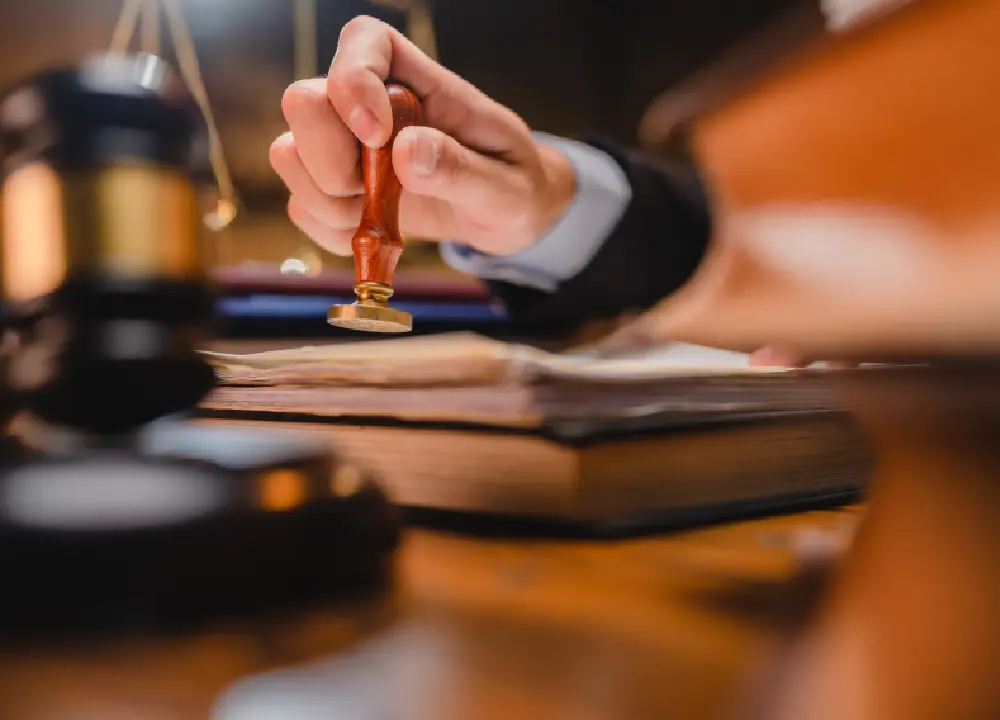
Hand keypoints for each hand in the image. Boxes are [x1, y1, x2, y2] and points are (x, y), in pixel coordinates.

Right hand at [271, 15, 574, 256]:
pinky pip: (303, 210)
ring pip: (289, 156)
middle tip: (380, 192)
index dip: (354, 82)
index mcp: (420, 81)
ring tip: (388, 216)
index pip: (364, 42)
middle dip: (330, 160)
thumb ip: (461, 169)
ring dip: (332, 203)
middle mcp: (369, 104)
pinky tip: (378, 232)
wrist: (503, 216)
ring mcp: (343, 146)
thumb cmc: (512, 186)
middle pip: (303, 101)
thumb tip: (406, 153)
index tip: (378, 135)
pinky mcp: (331, 189)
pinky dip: (337, 234)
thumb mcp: (506, 186)